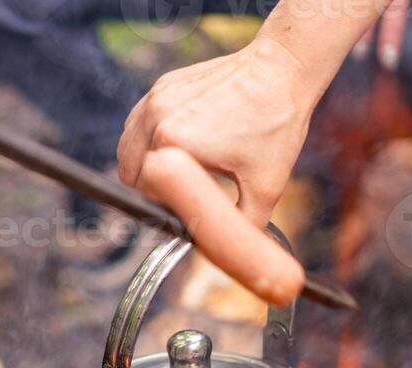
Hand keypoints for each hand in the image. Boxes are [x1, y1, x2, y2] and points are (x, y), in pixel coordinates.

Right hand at [118, 39, 310, 305]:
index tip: (177, 214)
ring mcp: (156, 98)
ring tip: (175, 172)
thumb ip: (241, 228)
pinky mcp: (162, 86)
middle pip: (130, 171)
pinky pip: (139, 122)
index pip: (144, 194)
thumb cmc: (277, 123)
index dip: (159, 210)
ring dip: (143, 163)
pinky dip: (148, 137)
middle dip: (149, 189)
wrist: (283, 68)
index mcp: (174, 145)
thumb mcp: (265, 188)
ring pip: (128, 146)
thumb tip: (227, 256)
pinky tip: (175, 145)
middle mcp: (157, 119)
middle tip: (178, 196)